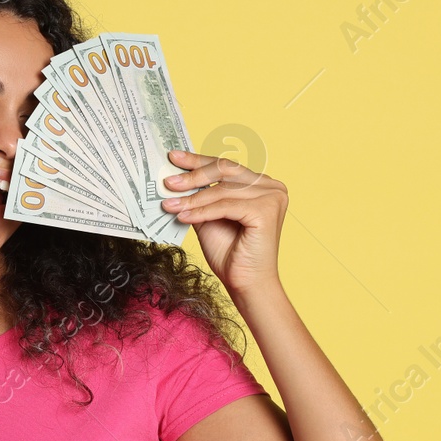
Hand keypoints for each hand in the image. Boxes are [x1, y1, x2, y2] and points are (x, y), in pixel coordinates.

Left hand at [159, 148, 286, 297]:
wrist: (245, 284)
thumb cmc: (230, 254)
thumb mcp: (209, 216)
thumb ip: (200, 196)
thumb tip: (175, 177)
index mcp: (261, 184)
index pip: (225, 167)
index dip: (198, 161)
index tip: (174, 157)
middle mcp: (271, 186)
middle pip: (225, 170)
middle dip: (193, 175)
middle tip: (168, 181)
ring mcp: (272, 196)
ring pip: (223, 190)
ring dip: (192, 198)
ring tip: (169, 204)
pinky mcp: (266, 210)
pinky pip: (225, 205)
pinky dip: (202, 211)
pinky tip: (182, 216)